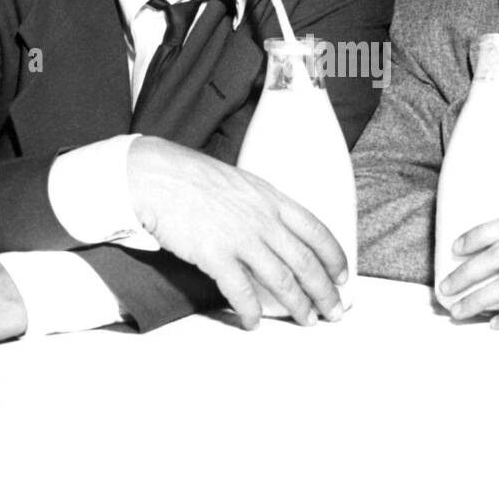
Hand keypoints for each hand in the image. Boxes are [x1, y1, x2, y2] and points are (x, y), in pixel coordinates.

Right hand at [128, 136, 347, 328]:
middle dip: (325, 291)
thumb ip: (264, 207)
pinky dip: (251, 311)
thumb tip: (278, 232)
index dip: (335, 257)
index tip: (343, 277)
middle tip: (334, 312)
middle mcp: (263, 219)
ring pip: (282, 279)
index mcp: (273, 199)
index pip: (317, 231)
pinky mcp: (214, 254)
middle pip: (306, 261)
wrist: (156, 176)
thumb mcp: (242, 185)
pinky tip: (254, 323)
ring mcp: (241, 237)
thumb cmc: (194, 179)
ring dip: (298, 305)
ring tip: (307, 322)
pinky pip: (240, 291)